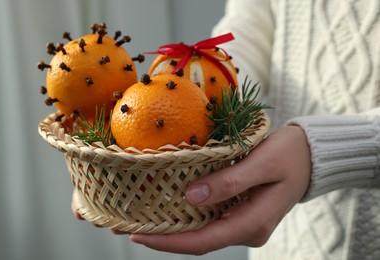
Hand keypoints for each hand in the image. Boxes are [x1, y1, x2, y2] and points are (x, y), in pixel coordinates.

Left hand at [129, 126, 311, 254]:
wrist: (312, 155)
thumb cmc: (291, 154)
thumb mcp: (262, 163)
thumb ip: (229, 182)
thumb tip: (191, 198)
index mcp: (253, 223)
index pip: (203, 240)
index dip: (168, 241)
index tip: (138, 235)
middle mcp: (246, 229)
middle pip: (198, 241)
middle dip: (162, 238)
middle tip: (126, 228)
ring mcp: (243, 222)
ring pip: (201, 232)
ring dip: (171, 229)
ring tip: (139, 220)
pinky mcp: (239, 212)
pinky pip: (208, 220)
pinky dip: (185, 217)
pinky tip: (167, 209)